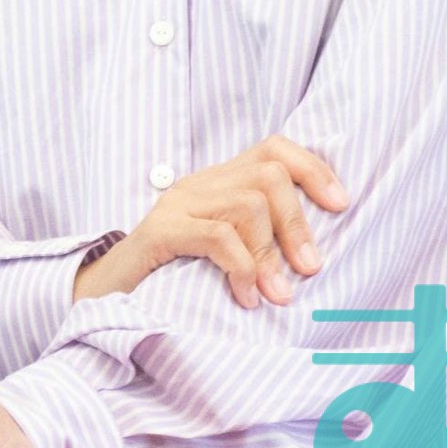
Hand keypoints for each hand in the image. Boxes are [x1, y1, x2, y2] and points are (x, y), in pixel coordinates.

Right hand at [73, 134, 347, 308]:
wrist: (104, 298)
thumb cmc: (173, 281)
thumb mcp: (224, 256)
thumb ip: (260, 244)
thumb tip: (317, 260)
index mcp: (218, 183)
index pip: (273, 149)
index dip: (313, 170)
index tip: (342, 206)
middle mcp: (199, 185)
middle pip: (268, 174)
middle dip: (298, 223)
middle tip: (310, 269)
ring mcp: (177, 204)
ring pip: (247, 204)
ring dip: (271, 254)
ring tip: (277, 295)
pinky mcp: (160, 231)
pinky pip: (217, 236)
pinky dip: (242, 268)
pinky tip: (246, 297)